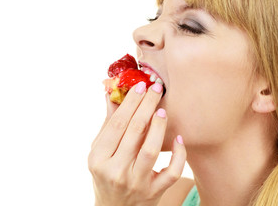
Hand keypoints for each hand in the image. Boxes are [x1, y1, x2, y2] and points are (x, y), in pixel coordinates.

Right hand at [88, 82, 186, 205]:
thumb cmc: (105, 175)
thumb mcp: (99, 152)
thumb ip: (107, 124)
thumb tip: (111, 94)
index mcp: (99, 159)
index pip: (117, 124)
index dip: (129, 103)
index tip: (139, 86)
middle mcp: (116, 171)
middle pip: (134, 132)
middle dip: (146, 105)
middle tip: (156, 87)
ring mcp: (136, 183)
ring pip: (151, 150)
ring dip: (159, 126)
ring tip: (162, 110)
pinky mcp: (154, 192)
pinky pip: (171, 172)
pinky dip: (179, 155)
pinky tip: (179, 139)